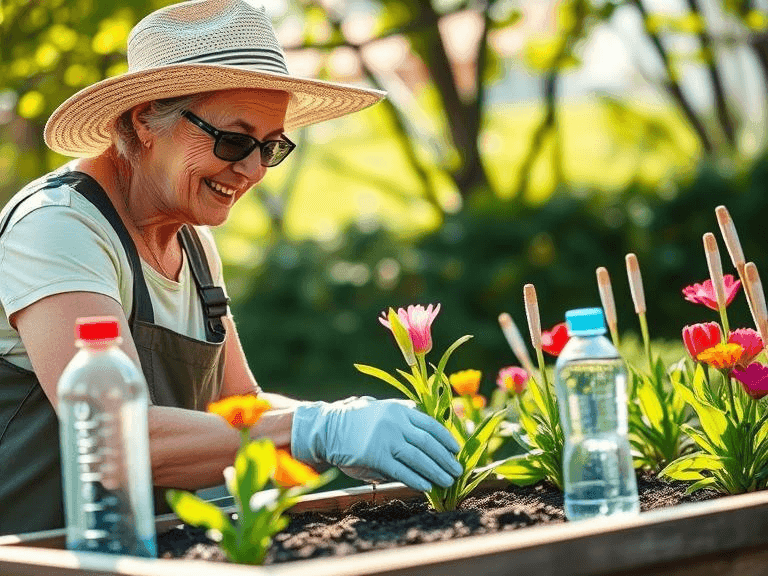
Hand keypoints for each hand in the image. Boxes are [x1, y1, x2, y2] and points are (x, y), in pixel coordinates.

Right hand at [291, 397, 462, 491]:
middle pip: (428, 443)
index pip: (430, 424)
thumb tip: (430, 439)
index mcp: (400, 409)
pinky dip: (416, 479)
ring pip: (418, 458)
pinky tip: (426, 487)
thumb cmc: (358, 422)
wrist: (328, 429)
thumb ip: (404, 420)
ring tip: (447, 481)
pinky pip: (401, 470)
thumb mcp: (383, 411)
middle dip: (445, 459)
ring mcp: (385, 438)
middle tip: (457, 470)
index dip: (446, 438)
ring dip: (435, 471)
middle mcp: (395, 422)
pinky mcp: (374, 455)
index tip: (456, 450)